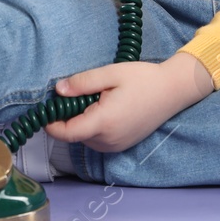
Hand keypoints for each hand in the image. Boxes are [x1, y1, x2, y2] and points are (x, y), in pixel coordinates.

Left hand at [41, 56, 210, 152]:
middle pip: (73, 135)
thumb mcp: (110, 74)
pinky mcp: (121, 146)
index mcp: (104, 123)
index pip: (65, 133)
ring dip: (82, 122)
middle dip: (68, 117)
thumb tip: (57, 90)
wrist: (173, 91)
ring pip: (84, 138)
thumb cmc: (143, 79)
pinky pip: (97, 140)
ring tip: (98, 99)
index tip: (47, 108)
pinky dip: (93, 127)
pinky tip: (106, 109)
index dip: (50, 123)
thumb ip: (82, 83)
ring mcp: (116, 146)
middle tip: (80, 93)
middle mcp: (108, 140)